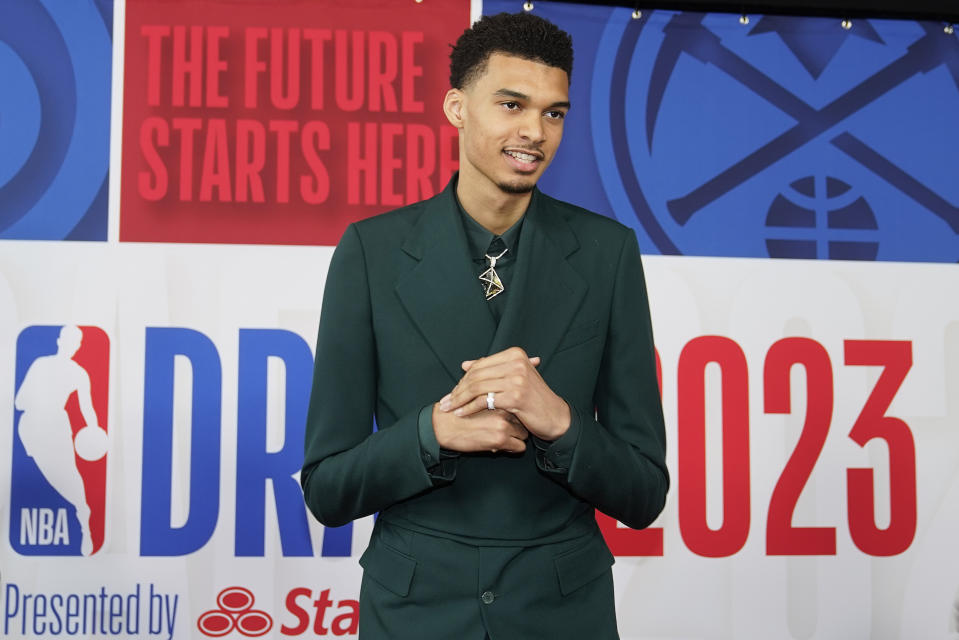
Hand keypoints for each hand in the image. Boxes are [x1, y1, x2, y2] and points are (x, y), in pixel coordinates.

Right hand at [432, 403, 528, 452]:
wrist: (442, 426)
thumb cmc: (457, 412)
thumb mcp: (476, 398)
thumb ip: (492, 400)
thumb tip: (508, 403)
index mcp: (499, 396)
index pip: (519, 405)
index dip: (516, 413)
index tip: (511, 418)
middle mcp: (504, 409)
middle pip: (524, 419)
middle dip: (519, 426)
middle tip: (509, 431)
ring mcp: (503, 424)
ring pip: (524, 434)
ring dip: (517, 438)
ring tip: (505, 439)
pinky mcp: (500, 439)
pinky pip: (520, 447)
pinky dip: (514, 449)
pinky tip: (503, 447)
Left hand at [439, 347, 570, 440]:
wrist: (555, 416)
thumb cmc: (533, 398)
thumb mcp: (513, 378)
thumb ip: (490, 370)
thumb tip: (464, 365)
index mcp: (516, 354)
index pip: (481, 365)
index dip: (464, 379)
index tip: (452, 391)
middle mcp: (517, 363)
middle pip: (477, 376)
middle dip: (458, 390)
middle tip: (445, 401)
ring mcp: (517, 379)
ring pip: (478, 388)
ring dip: (460, 400)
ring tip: (449, 408)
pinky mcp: (515, 396)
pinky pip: (484, 401)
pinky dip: (469, 408)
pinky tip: (461, 414)